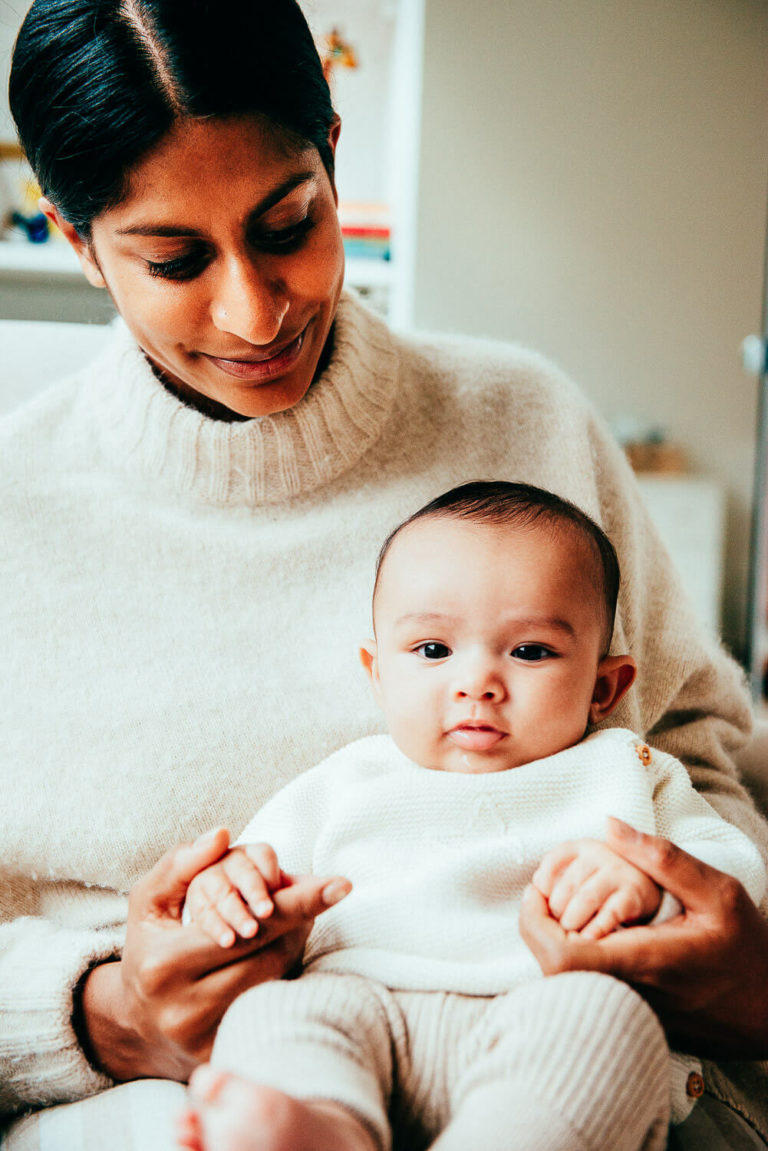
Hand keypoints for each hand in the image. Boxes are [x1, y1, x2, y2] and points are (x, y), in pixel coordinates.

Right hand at [79, 828, 351, 1082]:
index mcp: (166, 965)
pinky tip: (284, 948)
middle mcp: (187, 1008)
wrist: (137, 1019)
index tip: (341, 884)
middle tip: (322, 891)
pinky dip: (285, 971)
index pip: (247, 927)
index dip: (298, 903)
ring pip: (277, 978)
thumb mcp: (149, 900)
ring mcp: (208, 1037)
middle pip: (269, 954)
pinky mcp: (226, 1051)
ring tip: (297, 916)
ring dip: (294, 941)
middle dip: (299, 918)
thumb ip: (181, 863)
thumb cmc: (148, 946)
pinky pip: (273, 1002)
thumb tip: (222, 835)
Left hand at [520, 817, 767, 1057]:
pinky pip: (583, 995)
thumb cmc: (748, 948)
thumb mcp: (717, 891)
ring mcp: (627, 1016)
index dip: (535, 922)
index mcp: (644, 961)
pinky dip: (572, 964)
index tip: (537, 889)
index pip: (561, 956)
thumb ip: (661, 857)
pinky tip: (587, 935)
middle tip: (544, 893)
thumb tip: (609, 824)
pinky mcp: (630, 1024)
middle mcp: (628, 996)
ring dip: (552, 943)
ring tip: (562, 909)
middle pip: (550, 971)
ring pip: (562, 986)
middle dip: (538, 928)